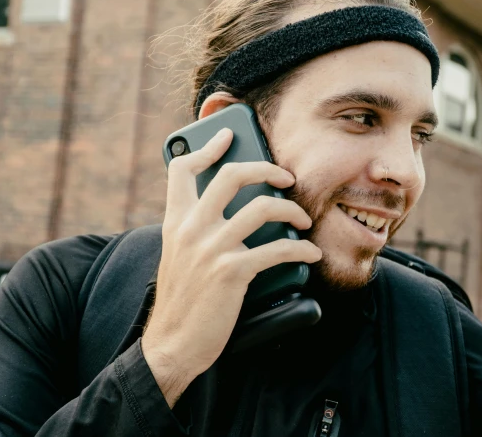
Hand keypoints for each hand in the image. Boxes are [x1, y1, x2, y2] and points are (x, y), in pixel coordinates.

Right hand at [141, 128, 321, 406]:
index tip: (227, 135)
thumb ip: (194, 230)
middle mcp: (190, 229)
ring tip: (305, 220)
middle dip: (265, 168)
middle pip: (231, 176)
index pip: (182, 170)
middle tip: (286, 176)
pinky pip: (277, 248)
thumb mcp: (178, 257)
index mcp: (175, 222)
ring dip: (292, 209)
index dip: (206, 147)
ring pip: (262, 208)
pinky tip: (310, 253)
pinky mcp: (232, 272)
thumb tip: (230, 212)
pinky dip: (301, 248)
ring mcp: (211, 249)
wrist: (171, 346)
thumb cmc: (182, 301)